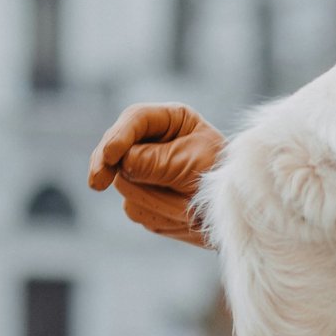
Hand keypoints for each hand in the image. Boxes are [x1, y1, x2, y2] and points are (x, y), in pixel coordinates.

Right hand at [87, 104, 222, 246]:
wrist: (237, 216)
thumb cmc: (222, 178)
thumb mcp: (192, 163)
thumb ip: (155, 161)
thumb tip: (121, 164)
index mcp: (171, 121)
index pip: (135, 119)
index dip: (118, 137)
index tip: (109, 157)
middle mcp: (154, 143)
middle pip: (118, 153)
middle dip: (125, 172)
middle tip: (98, 184)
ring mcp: (146, 173)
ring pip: (125, 186)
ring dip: (154, 199)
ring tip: (187, 203)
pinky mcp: (145, 199)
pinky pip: (136, 209)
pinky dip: (158, 214)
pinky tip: (182, 215)